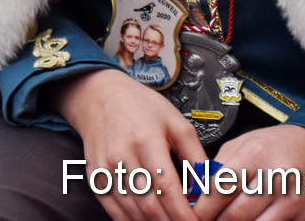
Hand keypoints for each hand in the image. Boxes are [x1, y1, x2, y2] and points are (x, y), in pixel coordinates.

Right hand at [52, 68, 205, 220]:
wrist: (99, 97)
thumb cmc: (139, 107)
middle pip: (149, 205)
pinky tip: (148, 220)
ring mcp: (105, 169)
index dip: (183, 212)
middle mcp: (122, 157)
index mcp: (145, 140)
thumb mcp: (176, 122)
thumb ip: (195, 155)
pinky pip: (114, 211)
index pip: (167, 187)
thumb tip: (209, 186)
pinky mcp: (95, 178)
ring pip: (132, 212)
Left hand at [194, 125, 304, 220]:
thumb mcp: (244, 143)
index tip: (191, 213)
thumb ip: (219, 166)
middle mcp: (275, 179)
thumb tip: (196, 191)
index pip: (220, 189)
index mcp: (255, 156)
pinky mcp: (304, 217)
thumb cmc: (277, 145)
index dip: (201, 208)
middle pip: (236, 215)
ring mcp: (292, 201)